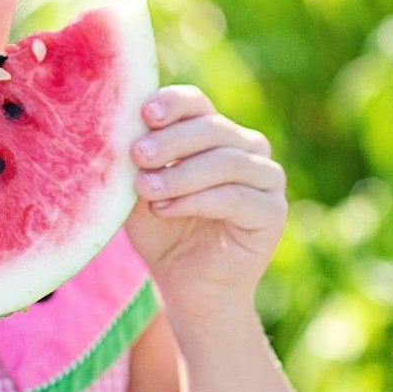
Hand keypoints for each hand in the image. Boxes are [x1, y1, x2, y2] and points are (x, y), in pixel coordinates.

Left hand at [125, 85, 286, 325]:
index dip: (173, 104)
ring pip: (225, 161)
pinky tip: (165, 208)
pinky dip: (197, 200)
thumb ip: (137, 160)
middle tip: (137, 154)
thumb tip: (119, 126)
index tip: (144, 113)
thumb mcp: (141, 190)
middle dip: (171, 141)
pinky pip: (236, 196)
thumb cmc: (162, 233)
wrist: (187, 288)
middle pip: (212, 128)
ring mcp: (266, 178)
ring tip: (145, 189)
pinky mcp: (273, 211)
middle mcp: (247, 148)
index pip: (197, 104)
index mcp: (215, 133)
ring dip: (181, 174)